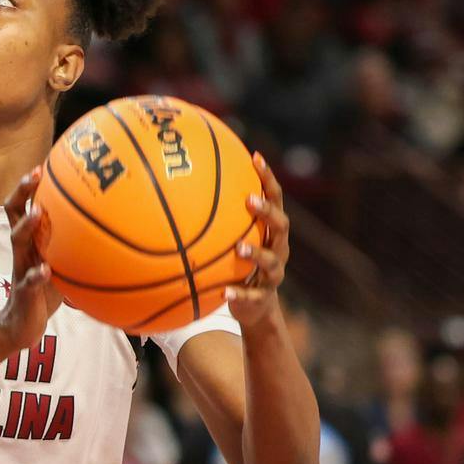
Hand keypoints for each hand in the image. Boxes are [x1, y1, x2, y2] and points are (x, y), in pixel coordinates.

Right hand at [0, 168, 61, 351]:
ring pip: (17, 240)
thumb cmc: (46, 292)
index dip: (29, 185)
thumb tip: (114, 235)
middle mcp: (23, 249)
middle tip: (35, 175)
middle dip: (23, 191)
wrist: (22, 326)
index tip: (43, 165)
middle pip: (14, 212)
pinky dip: (36, 275)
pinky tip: (45, 271)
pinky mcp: (23, 291)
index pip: (24, 206)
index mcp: (31, 241)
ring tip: (38, 214)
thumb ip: (77, 250)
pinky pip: (28, 281)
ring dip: (27, 225)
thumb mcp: (63, 266)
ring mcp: (21, 268)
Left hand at [226, 153, 288, 327]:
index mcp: (271, 230)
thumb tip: (183, 187)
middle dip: (267, 211)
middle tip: (249, 200)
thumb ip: (218, 217)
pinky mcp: (263, 297)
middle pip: (281, 225)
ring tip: (240, 248)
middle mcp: (278, 248)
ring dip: (256, 253)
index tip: (255, 157)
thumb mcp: (232, 238)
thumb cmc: (239, 263)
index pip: (275, 199)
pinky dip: (240, 294)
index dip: (267, 178)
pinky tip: (225, 293)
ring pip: (271, 261)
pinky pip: (252, 295)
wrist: (255, 305)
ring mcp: (274, 273)